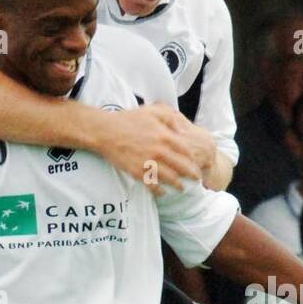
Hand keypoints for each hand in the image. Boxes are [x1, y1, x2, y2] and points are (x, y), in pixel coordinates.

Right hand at [96, 103, 212, 191]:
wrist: (106, 132)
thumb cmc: (128, 119)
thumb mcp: (153, 110)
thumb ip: (171, 117)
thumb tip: (183, 129)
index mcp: (166, 136)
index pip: (186, 151)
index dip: (193, 159)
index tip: (197, 164)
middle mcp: (160, 151)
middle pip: (182, 166)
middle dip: (191, 174)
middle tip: (196, 179)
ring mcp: (149, 163)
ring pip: (169, 178)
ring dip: (178, 185)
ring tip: (182, 188)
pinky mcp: (137, 172)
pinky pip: (152, 185)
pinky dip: (159, 191)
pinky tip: (162, 193)